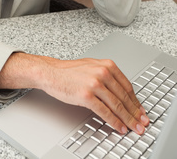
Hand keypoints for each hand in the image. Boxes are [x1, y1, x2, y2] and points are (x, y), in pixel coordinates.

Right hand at [0, 53, 149, 134]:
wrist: (51, 72)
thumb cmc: (69, 71)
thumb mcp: (93, 67)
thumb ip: (108, 76)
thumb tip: (121, 93)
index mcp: (107, 65)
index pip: (127, 86)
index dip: (136, 101)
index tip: (140, 110)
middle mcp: (103, 73)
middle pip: (124, 97)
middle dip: (135, 113)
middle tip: (141, 123)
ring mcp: (95, 84)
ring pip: (117, 105)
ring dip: (127, 119)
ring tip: (133, 128)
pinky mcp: (86, 95)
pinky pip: (105, 112)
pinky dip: (114, 121)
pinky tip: (118, 126)